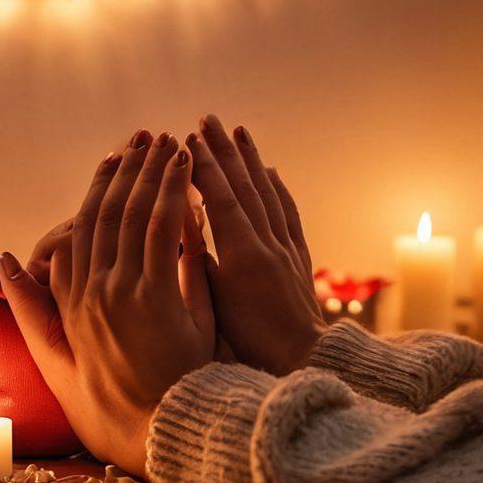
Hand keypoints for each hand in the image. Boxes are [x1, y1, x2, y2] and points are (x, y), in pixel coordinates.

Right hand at [0, 130, 213, 475]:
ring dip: (152, 173)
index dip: (97, 191)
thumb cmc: (110, 411)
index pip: (79, 231)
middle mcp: (91, 293)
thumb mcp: (55, 364)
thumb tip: (5, 260)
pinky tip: (186, 172)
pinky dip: (173, 197)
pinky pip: (164, 234)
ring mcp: (122, 295)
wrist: (154, 441)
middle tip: (144, 136)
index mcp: (68, 304)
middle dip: (127, 170)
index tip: (113, 161)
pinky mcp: (157, 300)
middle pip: (107, 214)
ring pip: (134, 217)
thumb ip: (30, 310)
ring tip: (169, 142)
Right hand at [186, 115, 324, 374]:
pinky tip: (270, 172)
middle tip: (207, 119)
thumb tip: (180, 224)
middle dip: (224, 150)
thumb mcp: (214, 307)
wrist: (302, 364)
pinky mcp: (299, 259)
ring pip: (267, 194)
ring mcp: (287, 249)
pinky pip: (289, 214)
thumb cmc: (249, 345)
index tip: (186, 140)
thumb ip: (197, 263)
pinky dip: (278, 188)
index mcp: (243, 257)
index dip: (203, 168)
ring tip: (238, 131)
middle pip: (245, 186)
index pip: (221, 199)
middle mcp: (269, 245)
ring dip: (251, 160)